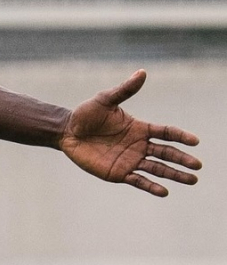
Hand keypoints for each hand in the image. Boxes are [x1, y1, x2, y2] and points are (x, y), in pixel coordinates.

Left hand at [60, 70, 200, 196]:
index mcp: (140, 128)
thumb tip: (142, 72)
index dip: (180, 136)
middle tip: (197, 165)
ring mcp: (130, 160)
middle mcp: (139, 145)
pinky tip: (164, 191)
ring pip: (158, 169)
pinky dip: (151, 186)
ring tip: (192, 180)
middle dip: (182, 159)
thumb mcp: (105, 100)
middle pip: (166, 153)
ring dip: (175, 175)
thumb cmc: (86, 114)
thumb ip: (124, 90)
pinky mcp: (119, 173)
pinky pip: (138, 181)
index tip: (194, 141)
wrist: (67, 132)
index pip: (166, 133)